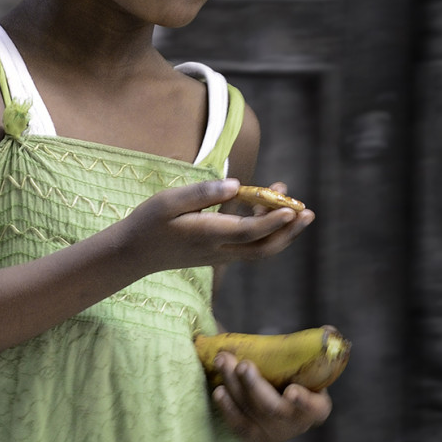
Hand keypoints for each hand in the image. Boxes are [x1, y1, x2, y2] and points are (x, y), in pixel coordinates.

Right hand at [122, 179, 314, 275]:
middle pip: (263, 248)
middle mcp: (218, 250)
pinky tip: (266, 209)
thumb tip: (236, 185)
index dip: (272, 221)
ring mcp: (219, 256)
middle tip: (307, 212)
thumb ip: (202, 194)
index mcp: (207, 234)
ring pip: (260, 251)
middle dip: (288, 232)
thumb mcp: (169, 201)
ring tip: (293, 206)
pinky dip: (265, 232)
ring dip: (281, 232)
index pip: (248, 231)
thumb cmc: (149, 222)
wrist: (134, 254)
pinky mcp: (218, 255)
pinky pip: (250, 248)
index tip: (291, 207)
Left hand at [210, 351, 332, 441]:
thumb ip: (315, 348)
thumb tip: (327, 329)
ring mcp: (272, 434)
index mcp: (316, 407)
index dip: (304, 402)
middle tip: (243, 365)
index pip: (315, 408)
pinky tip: (218, 390)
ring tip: (223, 361)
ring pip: (251, 412)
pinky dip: (227, 408)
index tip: (292, 391)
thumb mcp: (307, 365)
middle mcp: (295, 424)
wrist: (274, 400)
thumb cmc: (293, 376)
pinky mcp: (251, 438)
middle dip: (255, 386)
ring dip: (234, 386)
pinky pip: (237, 425)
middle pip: (273, 409)